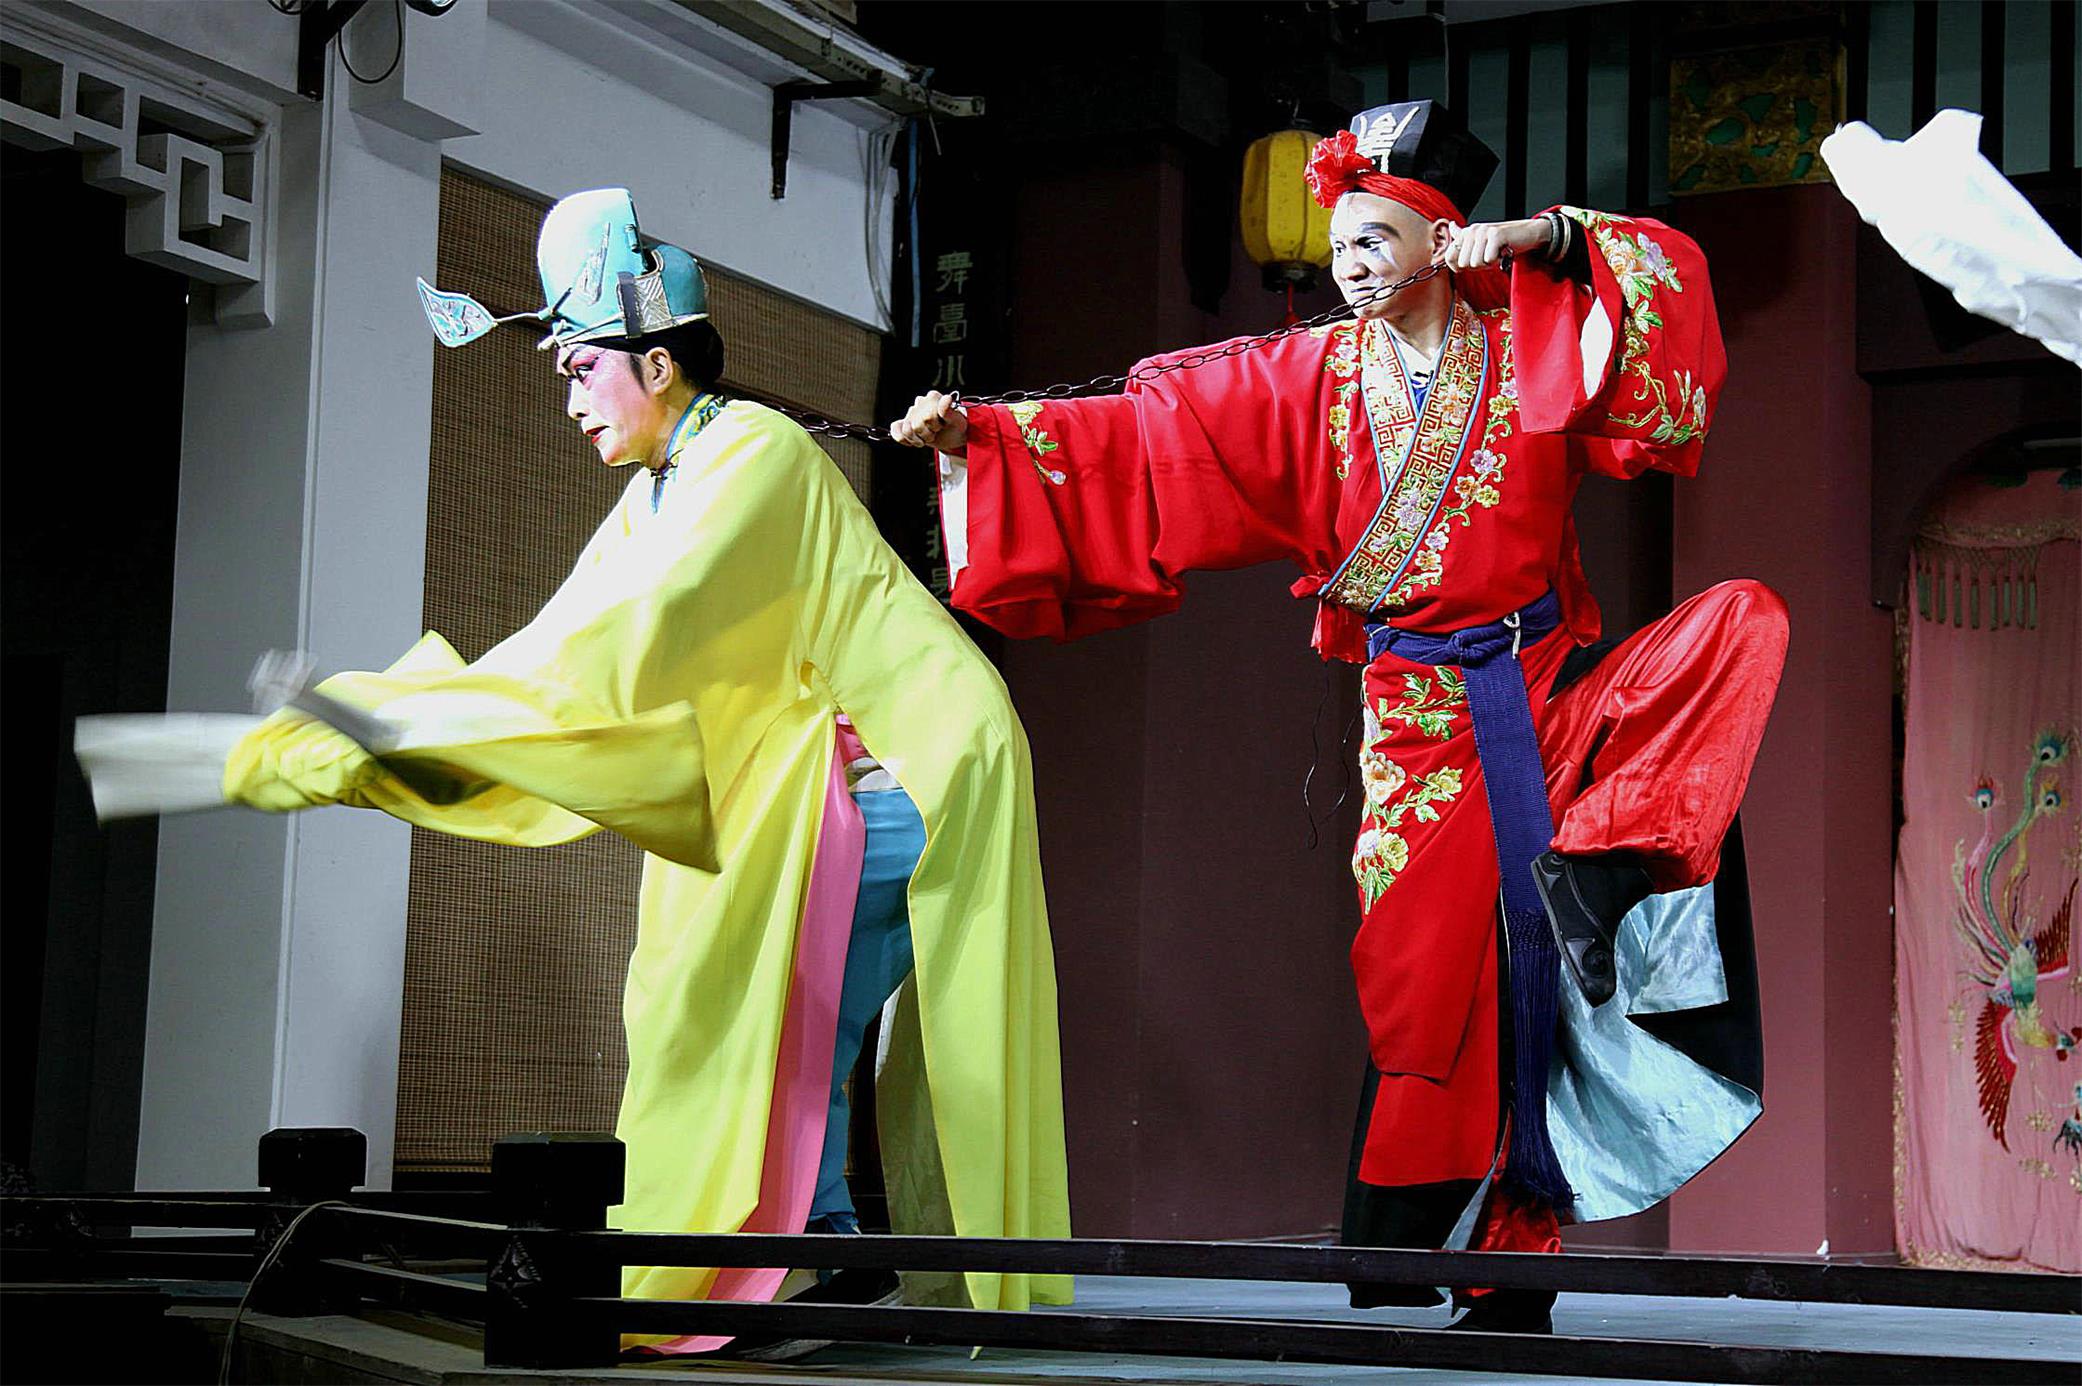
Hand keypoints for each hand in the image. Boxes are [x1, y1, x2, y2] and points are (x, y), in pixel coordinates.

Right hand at [890, 390, 968, 455]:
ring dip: (919, 439)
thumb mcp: (957, 421)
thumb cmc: (956, 426)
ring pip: (907, 430)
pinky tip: (915, 440)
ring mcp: (911, 412)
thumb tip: (947, 398)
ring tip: (929, 436)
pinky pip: (896, 429)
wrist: (953, 435)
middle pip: (917, 425)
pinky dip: (904, 439)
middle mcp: (920, 402)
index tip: (943, 425)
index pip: (927, 416)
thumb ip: (949, 411)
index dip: (935, 425)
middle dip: (928, 434)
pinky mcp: (904, 422)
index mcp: (933, 397)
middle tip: (937, 431)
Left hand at [1436, 218, 1551, 271]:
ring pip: (1475, 263)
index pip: (1449, 257)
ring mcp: (1484, 231)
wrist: (1527, 234)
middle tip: (1490, 256)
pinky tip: (1503, 252)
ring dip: (1489, 263)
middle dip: (1478, 266)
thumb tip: (1451, 226)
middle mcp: (1472, 230)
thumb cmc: (1503, 242)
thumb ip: (1464, 237)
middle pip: (1463, 263)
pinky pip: (1488, 259)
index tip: (1474, 262)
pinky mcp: (1496, 235)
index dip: (1460, 267)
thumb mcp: (1481, 241)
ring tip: (1497, 253)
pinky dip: (1498, 260)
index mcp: (1466, 233)